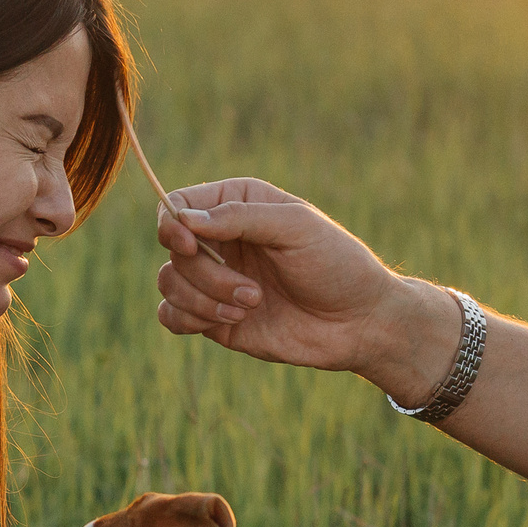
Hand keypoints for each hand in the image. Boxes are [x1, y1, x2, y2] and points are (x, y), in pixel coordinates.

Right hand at [154, 179, 459, 399]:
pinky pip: (170, 315)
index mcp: (237, 205)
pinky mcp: (212, 316)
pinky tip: (231, 322)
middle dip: (206, 274)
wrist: (359, 323)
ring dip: (203, 300)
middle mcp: (220, 239)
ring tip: (252, 307)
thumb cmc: (337, 265)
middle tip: (254, 292)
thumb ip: (240, 218)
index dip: (172, 225)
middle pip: (172, 249)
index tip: (189, 245)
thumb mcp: (296, 227)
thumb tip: (183, 219)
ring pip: (169, 282)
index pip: (177, 203)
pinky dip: (189, 319)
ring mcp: (214, 279)